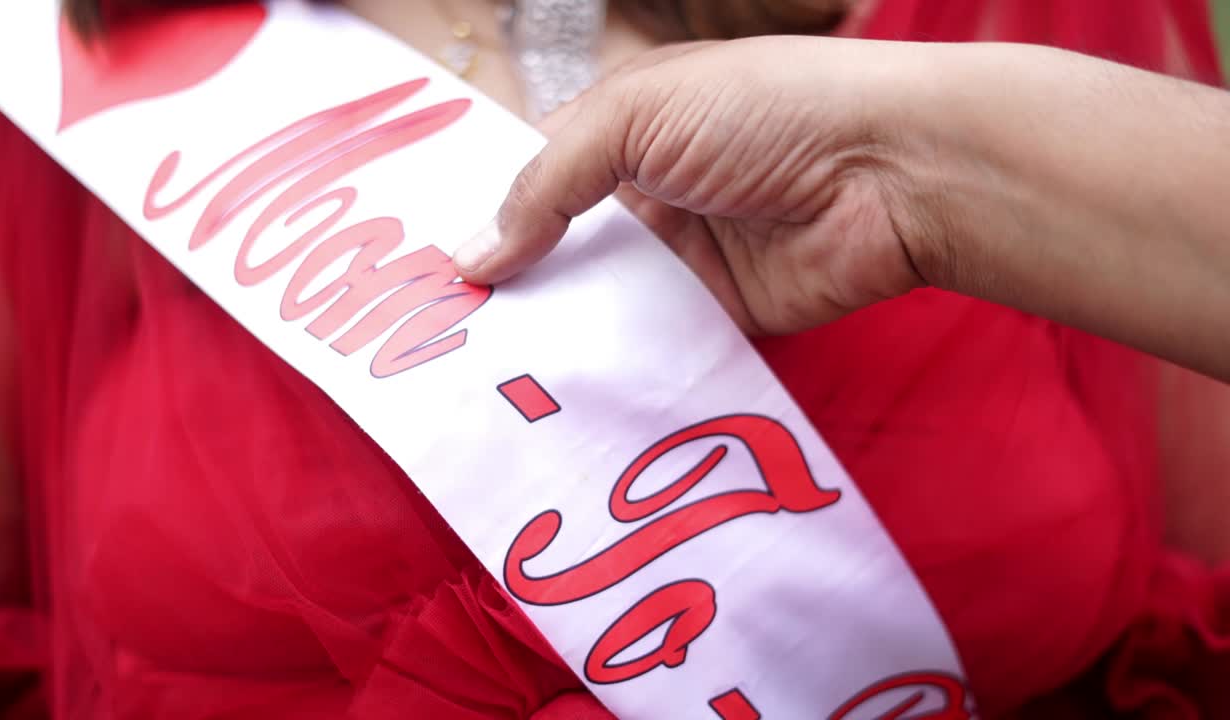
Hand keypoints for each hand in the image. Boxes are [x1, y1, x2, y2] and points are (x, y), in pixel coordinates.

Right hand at [452, 36, 938, 333]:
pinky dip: (610, 369)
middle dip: (508, 290)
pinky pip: (649, 349)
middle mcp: (645, 197)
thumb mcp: (636, 114)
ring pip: (597, 307)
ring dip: (552, 336)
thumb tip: (471, 256)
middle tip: (435, 339)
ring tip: (476, 379)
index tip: (421, 269)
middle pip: (559, 251)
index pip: (533, 178)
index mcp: (623, 132)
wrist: (892, 172)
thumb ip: (548, 183)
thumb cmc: (768, 110)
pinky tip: (553, 396)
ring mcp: (681, 262)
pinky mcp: (715, 319)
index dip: (484, 217)